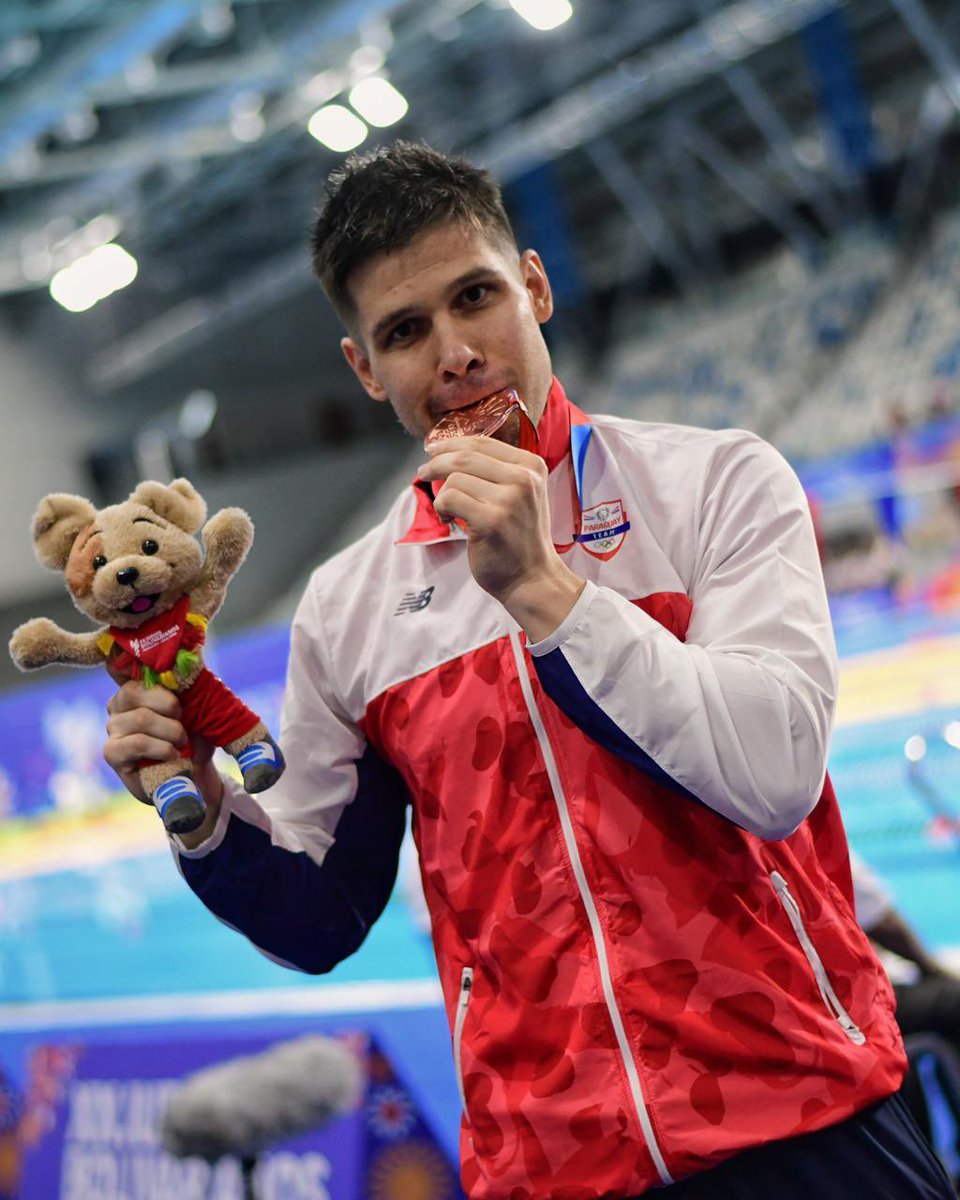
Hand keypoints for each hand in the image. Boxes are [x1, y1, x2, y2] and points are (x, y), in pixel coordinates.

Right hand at [104, 680, 222, 814]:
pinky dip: (162, 748)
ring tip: (182, 743)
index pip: (140, 675)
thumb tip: (192, 666)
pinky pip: (137, 743)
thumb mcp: (196, 710)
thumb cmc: (193, 736)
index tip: (183, 706)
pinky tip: (172, 755)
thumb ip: (189, 689)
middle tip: (185, 727)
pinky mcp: (111, 752)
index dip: (165, 689)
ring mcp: (112, 728)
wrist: (192, 773)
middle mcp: (117, 705)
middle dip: (170, 709)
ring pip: (141, 718)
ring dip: (171, 732)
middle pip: (136, 693)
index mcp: (136, 688)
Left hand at [419, 435, 584, 640]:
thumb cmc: (519, 537)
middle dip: (435, 463)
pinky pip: (450, 499)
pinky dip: (441, 509)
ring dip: (441, 495)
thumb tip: (449, 451)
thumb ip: (496, 471)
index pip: (481, 442)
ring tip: (448, 512)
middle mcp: (524, 478)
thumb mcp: (520, 494)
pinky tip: (450, 521)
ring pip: (454, 479)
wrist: (532, 578)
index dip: (450, 444)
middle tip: (423, 473)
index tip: (433, 451)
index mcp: (532, 466)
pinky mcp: (492, 521)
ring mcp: (509, 500)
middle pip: (464, 457)